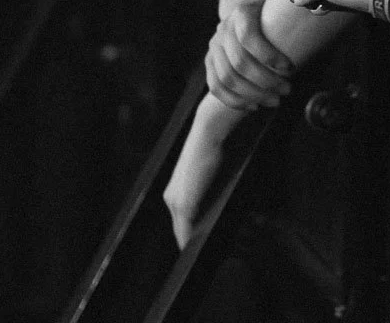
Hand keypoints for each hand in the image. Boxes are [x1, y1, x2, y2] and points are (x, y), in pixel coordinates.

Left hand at [164, 100, 233, 246]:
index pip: (180, 218)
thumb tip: (219, 196)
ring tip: (203, 255)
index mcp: (175, 189)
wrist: (208, 134)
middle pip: (179, 227)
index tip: (200, 243)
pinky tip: (198, 250)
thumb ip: (209, 186)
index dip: (189, 231)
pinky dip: (189, 242)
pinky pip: (184, 231)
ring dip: (190, 243)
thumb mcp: (209, 170)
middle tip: (202, 255)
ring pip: (180, 231)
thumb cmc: (214, 147)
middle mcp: (170, 197)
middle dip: (189, 241)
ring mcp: (175, 201)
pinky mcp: (183, 204)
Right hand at [204, 0, 292, 110]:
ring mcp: (214, 46)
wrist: (246, 11)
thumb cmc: (273, 14)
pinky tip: (254, 107)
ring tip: (275, 101)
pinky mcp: (209, 62)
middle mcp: (223, 28)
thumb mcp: (282, 7)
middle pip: (239, 63)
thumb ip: (296, 14)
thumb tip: (320, 18)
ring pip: (227, 78)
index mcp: (241, 13)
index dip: (269, 56)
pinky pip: (216, 87)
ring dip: (253, 95)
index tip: (291, 69)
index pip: (249, 38)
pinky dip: (234, 101)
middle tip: (287, 91)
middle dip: (266, 82)